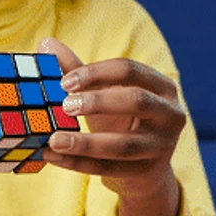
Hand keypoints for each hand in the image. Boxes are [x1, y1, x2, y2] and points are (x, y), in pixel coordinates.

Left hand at [38, 38, 185, 215]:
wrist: (142, 169)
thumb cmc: (121, 121)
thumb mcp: (103, 94)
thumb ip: (77, 71)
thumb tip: (45, 43)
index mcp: (161, 86)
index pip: (129, 70)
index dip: (96, 73)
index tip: (64, 82)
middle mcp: (170, 114)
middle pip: (137, 101)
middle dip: (99, 101)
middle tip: (65, 105)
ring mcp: (162, 146)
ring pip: (124, 145)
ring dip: (86, 142)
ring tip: (53, 139)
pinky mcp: (147, 173)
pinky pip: (109, 169)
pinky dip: (78, 163)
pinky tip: (52, 156)